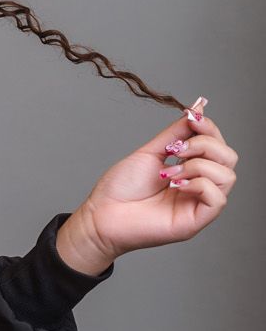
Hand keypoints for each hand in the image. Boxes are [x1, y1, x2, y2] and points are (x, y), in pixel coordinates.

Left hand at [62, 97, 238, 266]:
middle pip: (229, 158)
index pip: (219, 145)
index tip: (192, 118)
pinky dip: (199, 184)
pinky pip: (218, 198)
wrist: (101, 214)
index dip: (210, 128)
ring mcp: (198, 204)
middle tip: (175, 150)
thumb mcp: (151, 152)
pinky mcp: (196, 221)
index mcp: (191, 170)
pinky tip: (175, 185)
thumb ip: (177, 133)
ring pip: (227, 176)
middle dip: (205, 145)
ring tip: (170, 172)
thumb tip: (197, 109)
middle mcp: (200, 187)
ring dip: (198, 165)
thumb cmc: (121, 188)